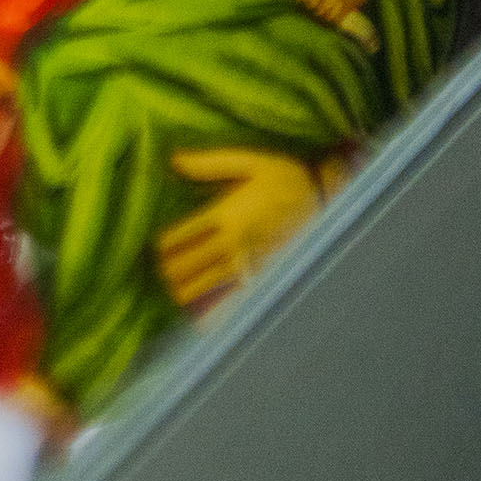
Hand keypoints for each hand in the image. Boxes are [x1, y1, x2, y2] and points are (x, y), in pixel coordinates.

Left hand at [157, 148, 324, 311]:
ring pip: (207, 283)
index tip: (152, 248)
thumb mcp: (251, 162)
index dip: (162, 245)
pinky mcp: (264, 271)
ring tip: (171, 291)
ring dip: (186, 289)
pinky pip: (235, 294)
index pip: (182, 235)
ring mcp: (249, 260)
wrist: (328, 199)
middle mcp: (233, 242)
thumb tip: (174, 159)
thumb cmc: (288, 177)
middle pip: (189, 263)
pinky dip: (218, 308)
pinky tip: (204, 320)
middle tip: (157, 271)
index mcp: (225, 214)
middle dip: (169, 270)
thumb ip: (210, 163)